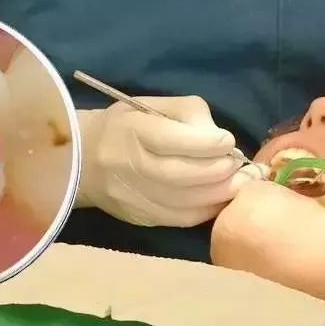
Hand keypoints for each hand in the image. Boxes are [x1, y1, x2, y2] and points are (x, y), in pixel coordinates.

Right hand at [76, 95, 268, 226]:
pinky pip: (182, 219)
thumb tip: (220, 140)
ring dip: (221, 193)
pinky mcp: (141, 218)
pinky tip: (222, 199)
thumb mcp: (153, 106)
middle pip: (183, 175)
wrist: (82, 159)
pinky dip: (208, 210)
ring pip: (186, 202)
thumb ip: (190, 115)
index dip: (209, 143)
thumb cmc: (126, 126)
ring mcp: (134, 196)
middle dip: (221, 171)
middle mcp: (131, 166)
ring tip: (242, 182)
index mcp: (132, 130)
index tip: (228, 141)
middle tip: (243, 166)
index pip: (174, 140)